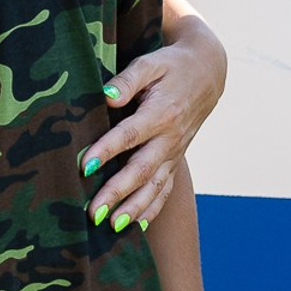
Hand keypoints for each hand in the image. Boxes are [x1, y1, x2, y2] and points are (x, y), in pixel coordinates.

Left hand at [82, 19, 225, 231]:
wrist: (206, 74)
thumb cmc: (171, 66)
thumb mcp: (150, 63)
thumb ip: (127, 80)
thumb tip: (106, 96)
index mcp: (161, 113)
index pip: (130, 135)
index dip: (106, 151)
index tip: (84, 166)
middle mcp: (170, 138)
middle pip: (141, 170)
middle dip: (116, 193)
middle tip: (92, 212)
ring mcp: (174, 152)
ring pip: (154, 186)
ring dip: (133, 208)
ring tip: (111, 226)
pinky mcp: (175, 160)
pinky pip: (165, 189)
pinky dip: (152, 209)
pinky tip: (135, 226)